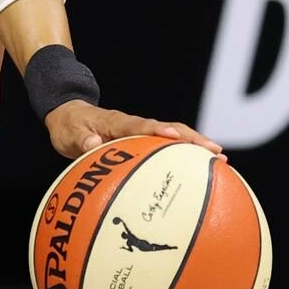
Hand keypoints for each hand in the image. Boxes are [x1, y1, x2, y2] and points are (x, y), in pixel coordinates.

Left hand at [45, 101, 223, 160]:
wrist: (67, 116)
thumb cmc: (68, 127)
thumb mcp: (69, 134)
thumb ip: (80, 140)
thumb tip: (93, 144)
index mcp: (116, 123)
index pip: (140, 125)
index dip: (158, 130)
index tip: (175, 136)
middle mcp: (132, 126)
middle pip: (168, 130)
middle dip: (192, 140)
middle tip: (218, 153)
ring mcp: (139, 133)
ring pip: (172, 138)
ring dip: (194, 148)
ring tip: (221, 162)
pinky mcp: (140, 141)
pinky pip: (165, 147)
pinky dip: (183, 156)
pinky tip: (199, 172)